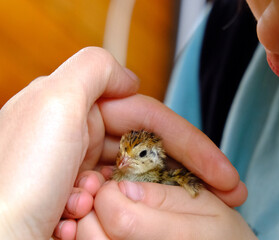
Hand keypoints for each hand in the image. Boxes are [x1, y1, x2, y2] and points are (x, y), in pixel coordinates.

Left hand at [0, 47, 245, 238]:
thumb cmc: (17, 177)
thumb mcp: (54, 100)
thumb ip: (97, 69)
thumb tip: (132, 80)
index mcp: (77, 109)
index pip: (152, 120)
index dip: (194, 145)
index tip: (225, 175)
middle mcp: (81, 137)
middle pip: (153, 150)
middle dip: (189, 173)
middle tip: (223, 196)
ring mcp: (82, 171)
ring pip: (140, 180)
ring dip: (152, 200)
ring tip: (162, 215)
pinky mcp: (80, 201)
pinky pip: (120, 204)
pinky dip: (127, 216)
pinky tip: (117, 223)